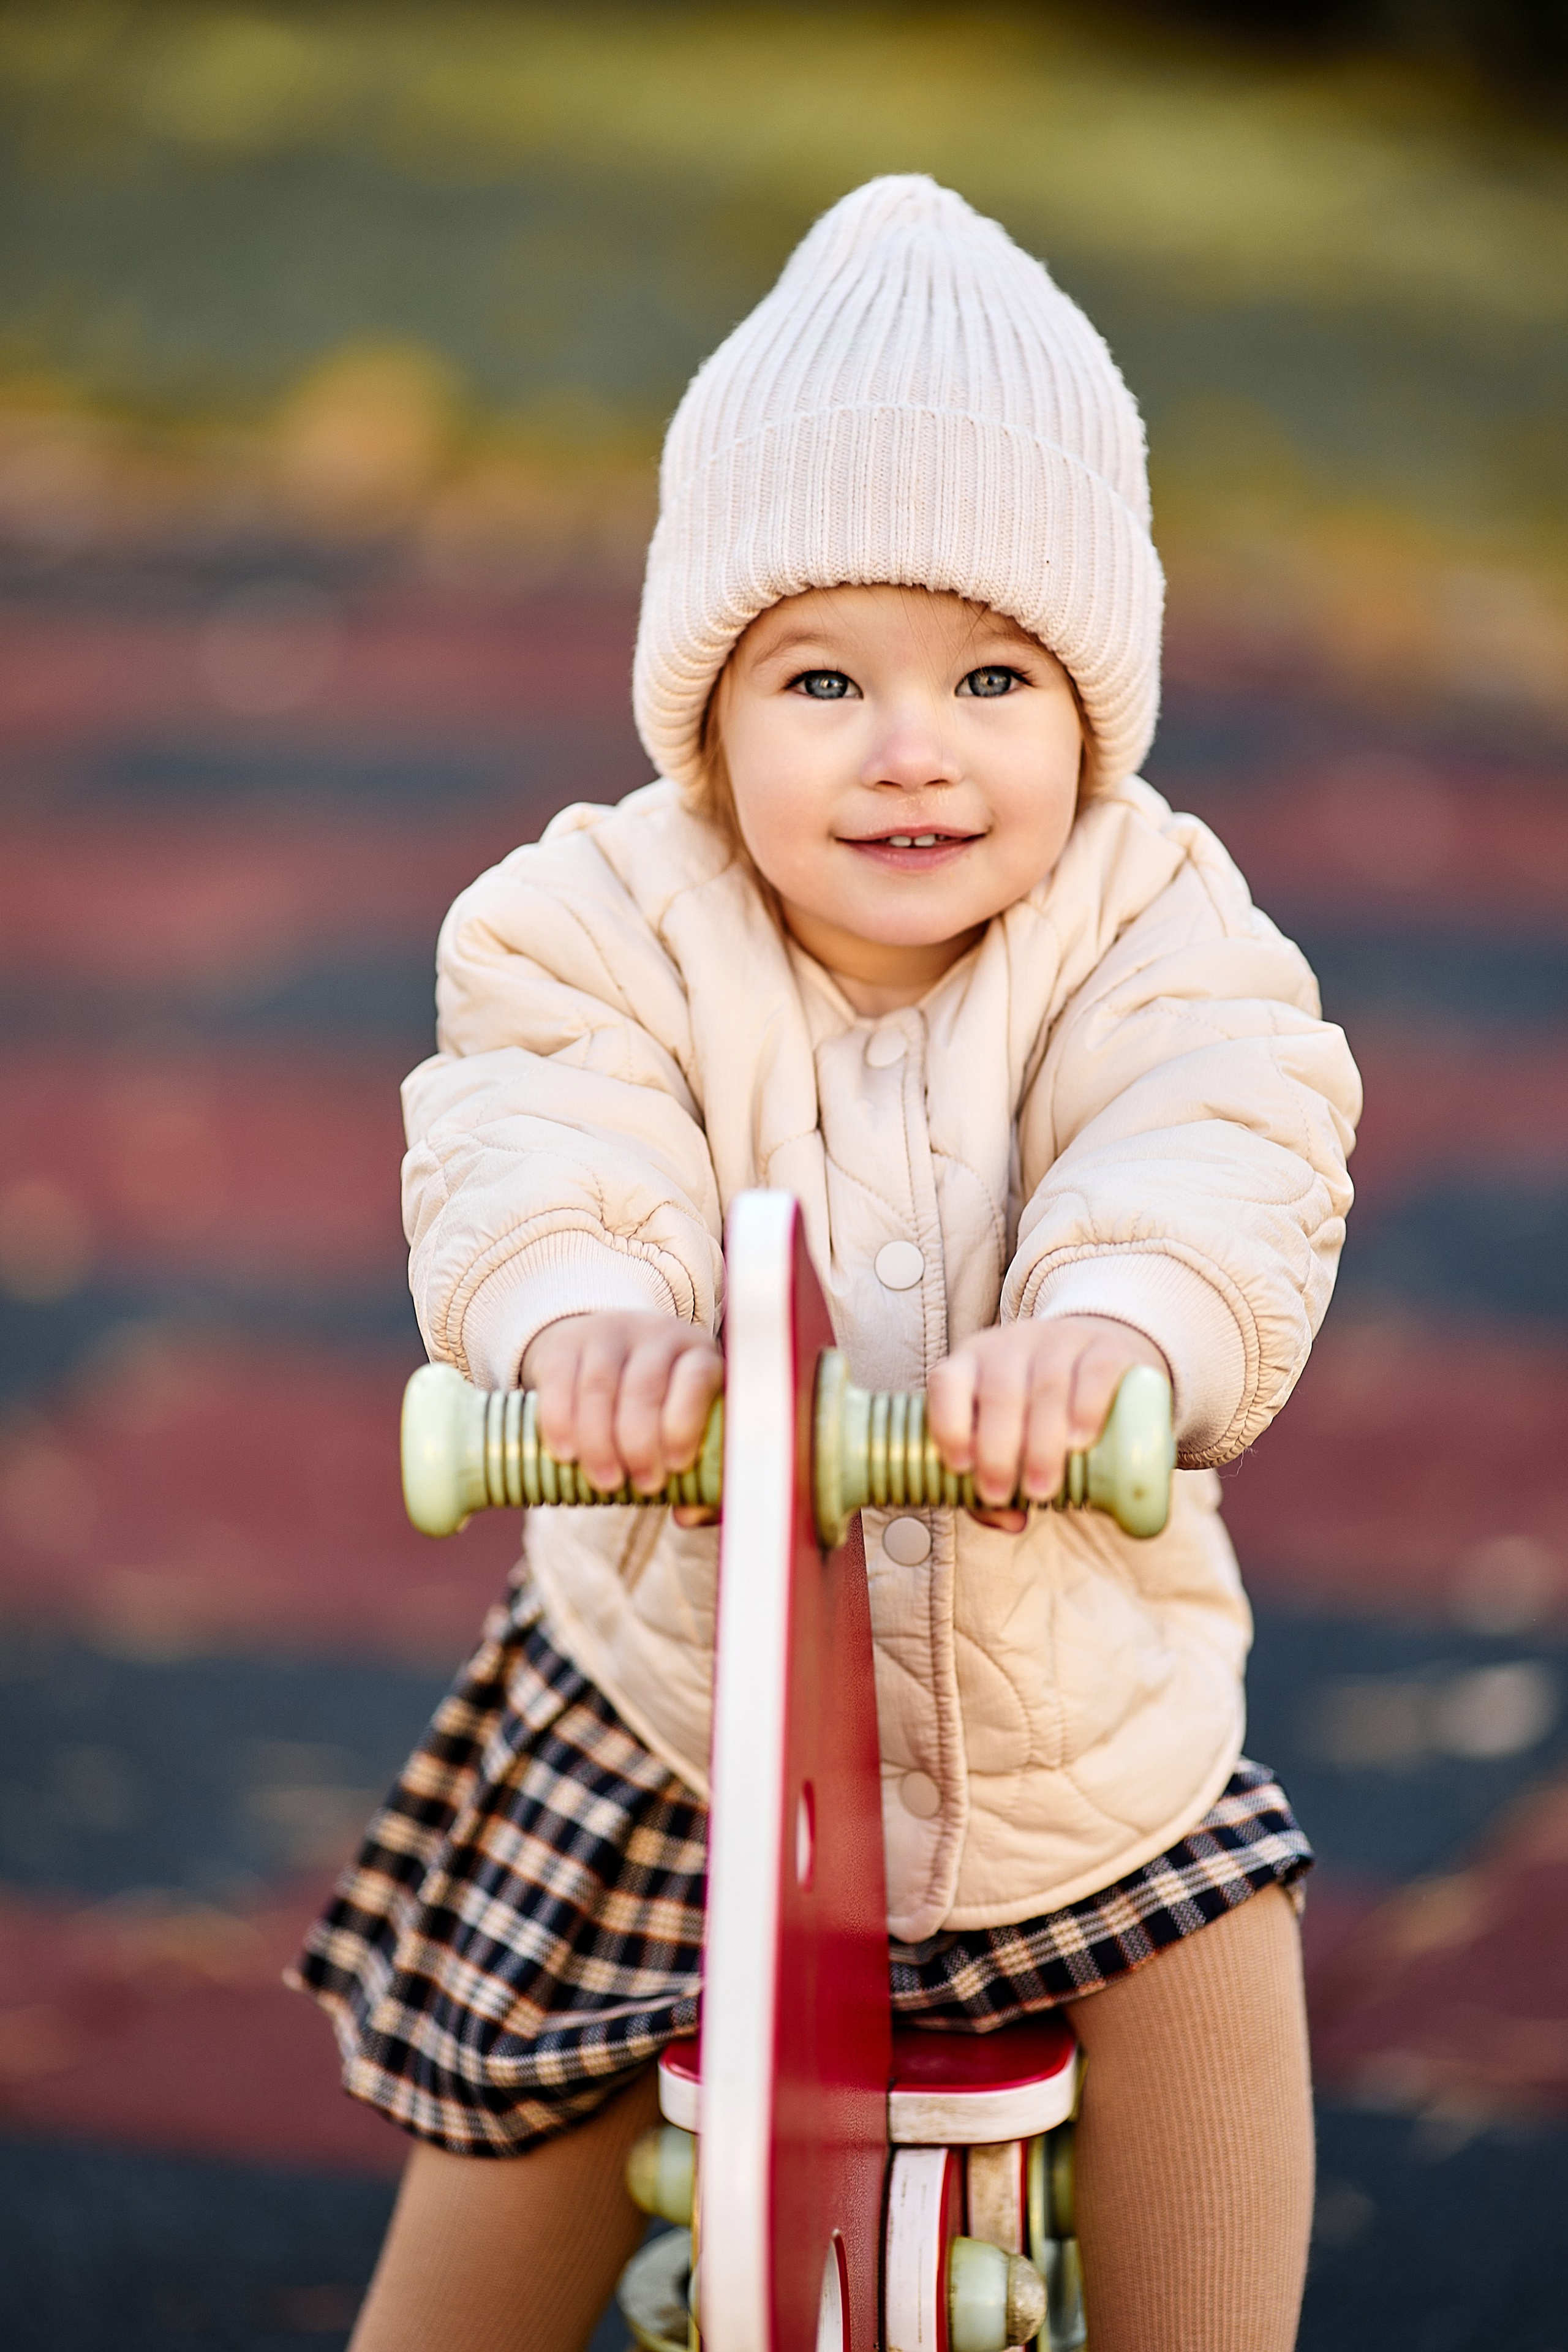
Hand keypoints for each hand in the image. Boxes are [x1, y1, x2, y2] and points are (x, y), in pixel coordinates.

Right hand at [520, 1312, 723, 1524]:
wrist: (605, 1352)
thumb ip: (699, 1475)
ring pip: (599, 1387)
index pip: (697, 1377)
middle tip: (640, 1484)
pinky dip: (559, 1423)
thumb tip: (688, 1515)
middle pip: (644, 1388)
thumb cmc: (658, 1405)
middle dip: (640, 1444)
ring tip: (605, 1481)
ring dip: (599, 1441)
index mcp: (696, 1353)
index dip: (687, 1422)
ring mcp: (608, 1334)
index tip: (676, 1466)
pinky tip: (565, 1454)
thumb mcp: (686, 1425)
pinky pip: (559, 1382)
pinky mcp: (565, 1344)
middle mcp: (655, 1335)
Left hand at [927, 1317, 1169, 1532]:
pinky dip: (1086, 1408)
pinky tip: (1080, 1440)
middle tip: (1001, 1494)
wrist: (1096, 1355)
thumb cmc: (1035, 1408)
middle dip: (997, 1450)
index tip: (961, 1468)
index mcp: (971, 1363)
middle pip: (1000, 1393)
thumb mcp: (1007, 1434)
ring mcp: (1058, 1342)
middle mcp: (1010, 1346)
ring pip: (1047, 1386)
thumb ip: (997, 1480)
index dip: (948, 1424)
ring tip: (1041, 1486)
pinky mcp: (1105, 1348)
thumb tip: (1011, 1521)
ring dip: (1041, 1442)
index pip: (947, 1382)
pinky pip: (1094, 1372)